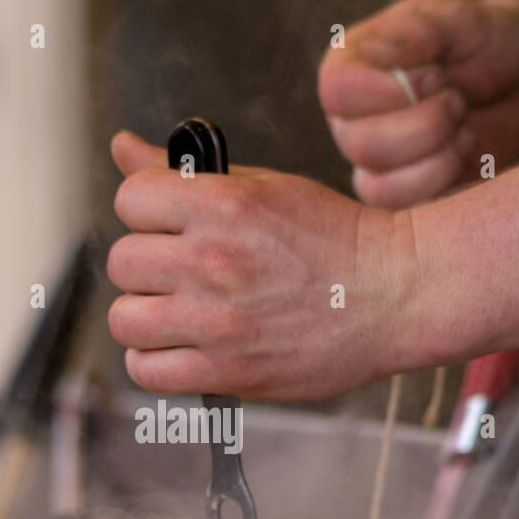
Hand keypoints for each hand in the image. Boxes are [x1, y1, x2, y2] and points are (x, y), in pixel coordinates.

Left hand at [107, 131, 417, 400]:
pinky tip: (181, 348)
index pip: (130, 199)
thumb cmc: (335, 240)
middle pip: (123, 262)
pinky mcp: (227, 371)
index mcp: (224, 204)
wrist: (395, 294)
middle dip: (147, 266)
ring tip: (179, 313)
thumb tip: (123, 148)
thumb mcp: (262, 187)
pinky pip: (146, 371)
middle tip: (180, 273)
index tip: (168, 226)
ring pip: (125, 319)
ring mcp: (217, 320)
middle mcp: (213, 260)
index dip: (145, 212)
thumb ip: (185, 176)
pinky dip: (154, 361)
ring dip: (145, 317)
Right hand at [319, 0, 518, 208]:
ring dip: (437, 155)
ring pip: (378, 187)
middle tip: (457, 99)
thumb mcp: (454, 20)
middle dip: (427, 124)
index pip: (338, 92)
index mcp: (350, 69)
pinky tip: (463, 148)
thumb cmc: (480, 41)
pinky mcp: (400, 192)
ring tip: (462, 124)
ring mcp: (372, 162)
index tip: (435, 74)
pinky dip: (442, 178)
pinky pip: (402, 207)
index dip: (390, 91)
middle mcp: (350, 119)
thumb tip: (370, 53)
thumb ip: (415, 31)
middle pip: (360, 145)